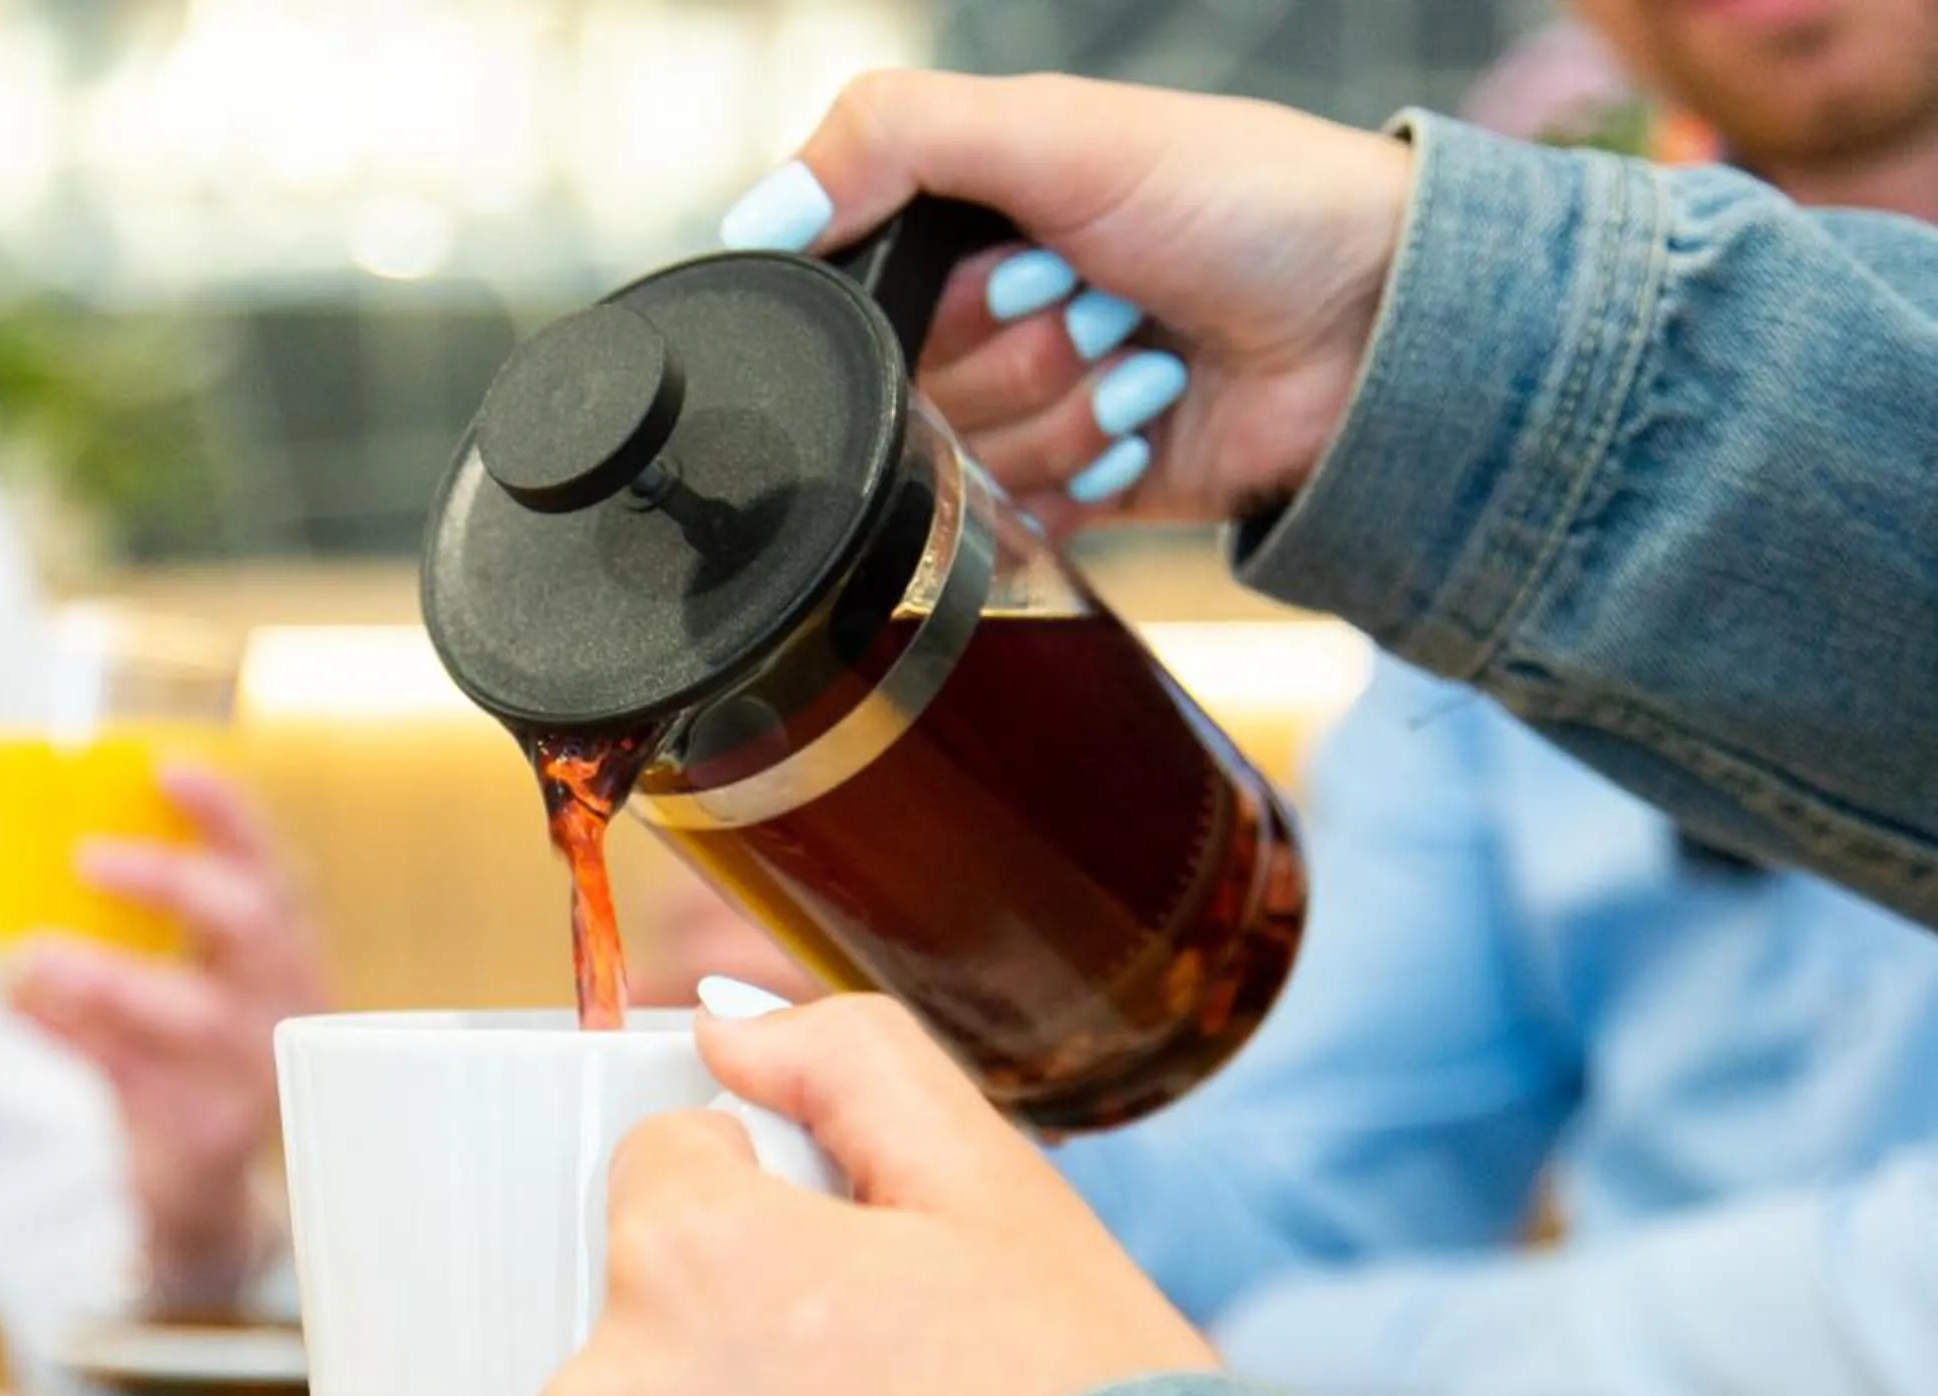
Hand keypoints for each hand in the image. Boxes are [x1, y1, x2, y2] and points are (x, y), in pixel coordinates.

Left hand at [7, 762, 327, 1313]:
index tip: (167, 771)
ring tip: (35, 952)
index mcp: (287, 951)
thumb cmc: (186, 1057)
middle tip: (85, 858)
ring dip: (106, 973)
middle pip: (249, 922)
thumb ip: (142, 928)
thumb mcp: (187, 981)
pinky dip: (68, 1032)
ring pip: (191, 1010)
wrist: (199, 1185)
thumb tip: (37, 859)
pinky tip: (17, 1002)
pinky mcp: (207, 1130)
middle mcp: (287, 1003)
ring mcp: (253, 1071)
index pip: (272, 865)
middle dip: (170, 881)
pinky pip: (132, 1073)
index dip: (228, 815)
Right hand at [737, 71, 1413, 529]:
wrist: (1381, 328)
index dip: (934, 298)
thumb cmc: (1251, 201)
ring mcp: (1028, 406)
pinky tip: (1147, 427)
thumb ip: (893, 138)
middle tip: (1102, 299)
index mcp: (966, 219)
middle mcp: (984, 314)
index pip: (856, 293)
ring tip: (1145, 357)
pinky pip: (1010, 524)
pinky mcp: (1069, 491)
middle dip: (1016, 352)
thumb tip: (757, 212)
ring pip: (961, 464)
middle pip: (908, 390)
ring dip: (1066, 413)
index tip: (1024, 263)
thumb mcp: (1060, 129)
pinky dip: (1081, 480)